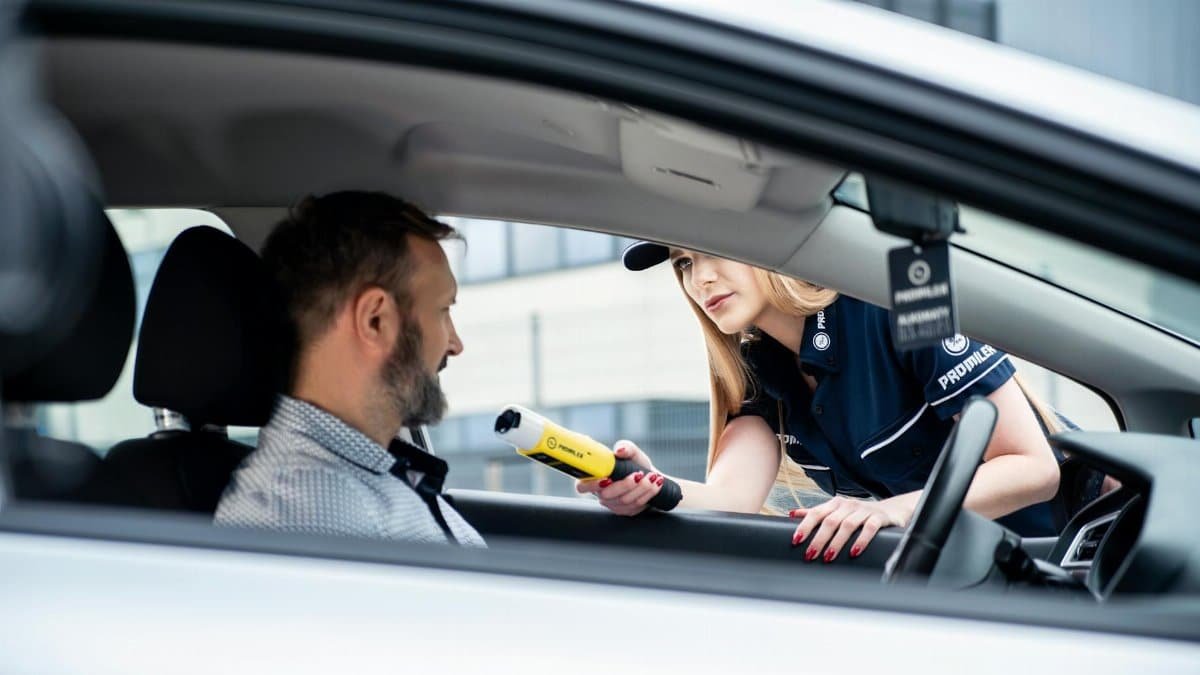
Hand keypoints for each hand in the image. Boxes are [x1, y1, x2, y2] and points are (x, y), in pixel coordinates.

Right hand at [575, 440, 664, 515]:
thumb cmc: (635, 464)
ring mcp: (613, 505)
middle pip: (607, 495)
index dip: (591, 484)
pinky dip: (648, 493)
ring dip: (641, 488)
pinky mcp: (626, 511)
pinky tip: (656, 483)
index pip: (582, 486)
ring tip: (652, 476)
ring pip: (624, 501)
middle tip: (638, 474)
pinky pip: (636, 506)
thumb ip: (626, 447)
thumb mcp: (632, 452)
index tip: (607, 478)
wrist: (651, 477)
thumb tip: (620, 450)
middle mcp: (601, 494)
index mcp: (594, 478)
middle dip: (624, 485)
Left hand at [789, 495, 910, 562]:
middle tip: (810, 555)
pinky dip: (861, 540)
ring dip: (837, 542)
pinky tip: (854, 552)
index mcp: (835, 504)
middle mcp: (848, 505)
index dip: (805, 526)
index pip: (816, 513)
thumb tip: (791, 514)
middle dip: (818, 539)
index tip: (796, 540)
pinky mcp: (879, 517)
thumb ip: (816, 513)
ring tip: (828, 557)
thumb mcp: (837, 511)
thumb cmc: (859, 513)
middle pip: (830, 521)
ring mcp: (864, 510)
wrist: (892, 509)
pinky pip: (869, 528)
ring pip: (847, 525)